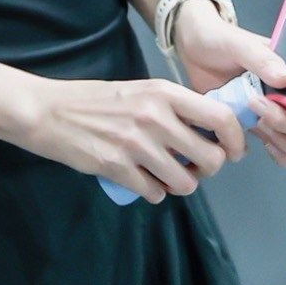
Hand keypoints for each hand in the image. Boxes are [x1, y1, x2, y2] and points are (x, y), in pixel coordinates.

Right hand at [17, 74, 250, 202]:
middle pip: (210, 158)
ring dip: (180, 185)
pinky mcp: (117, 167)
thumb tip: (211, 133)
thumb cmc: (97, 101)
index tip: (233, 152)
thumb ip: (174, 108)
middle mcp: (155, 117)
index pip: (220, 118)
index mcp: (164, 93)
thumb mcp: (141, 91)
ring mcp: (136, 144)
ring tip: (167, 177)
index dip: (236, 140)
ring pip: (185, 182)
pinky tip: (143, 181)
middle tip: (193, 167)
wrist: (49, 112)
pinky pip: (155, 193)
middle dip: (207, 170)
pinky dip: (154, 193)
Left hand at [173, 3, 285, 174]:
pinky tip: (256, 143)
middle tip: (259, 118)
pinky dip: (277, 156)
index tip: (261, 104)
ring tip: (257, 129)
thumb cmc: (218, 39)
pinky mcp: (262, 129)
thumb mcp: (238, 42)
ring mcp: (280, 116)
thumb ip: (262, 58)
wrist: (193, 49)